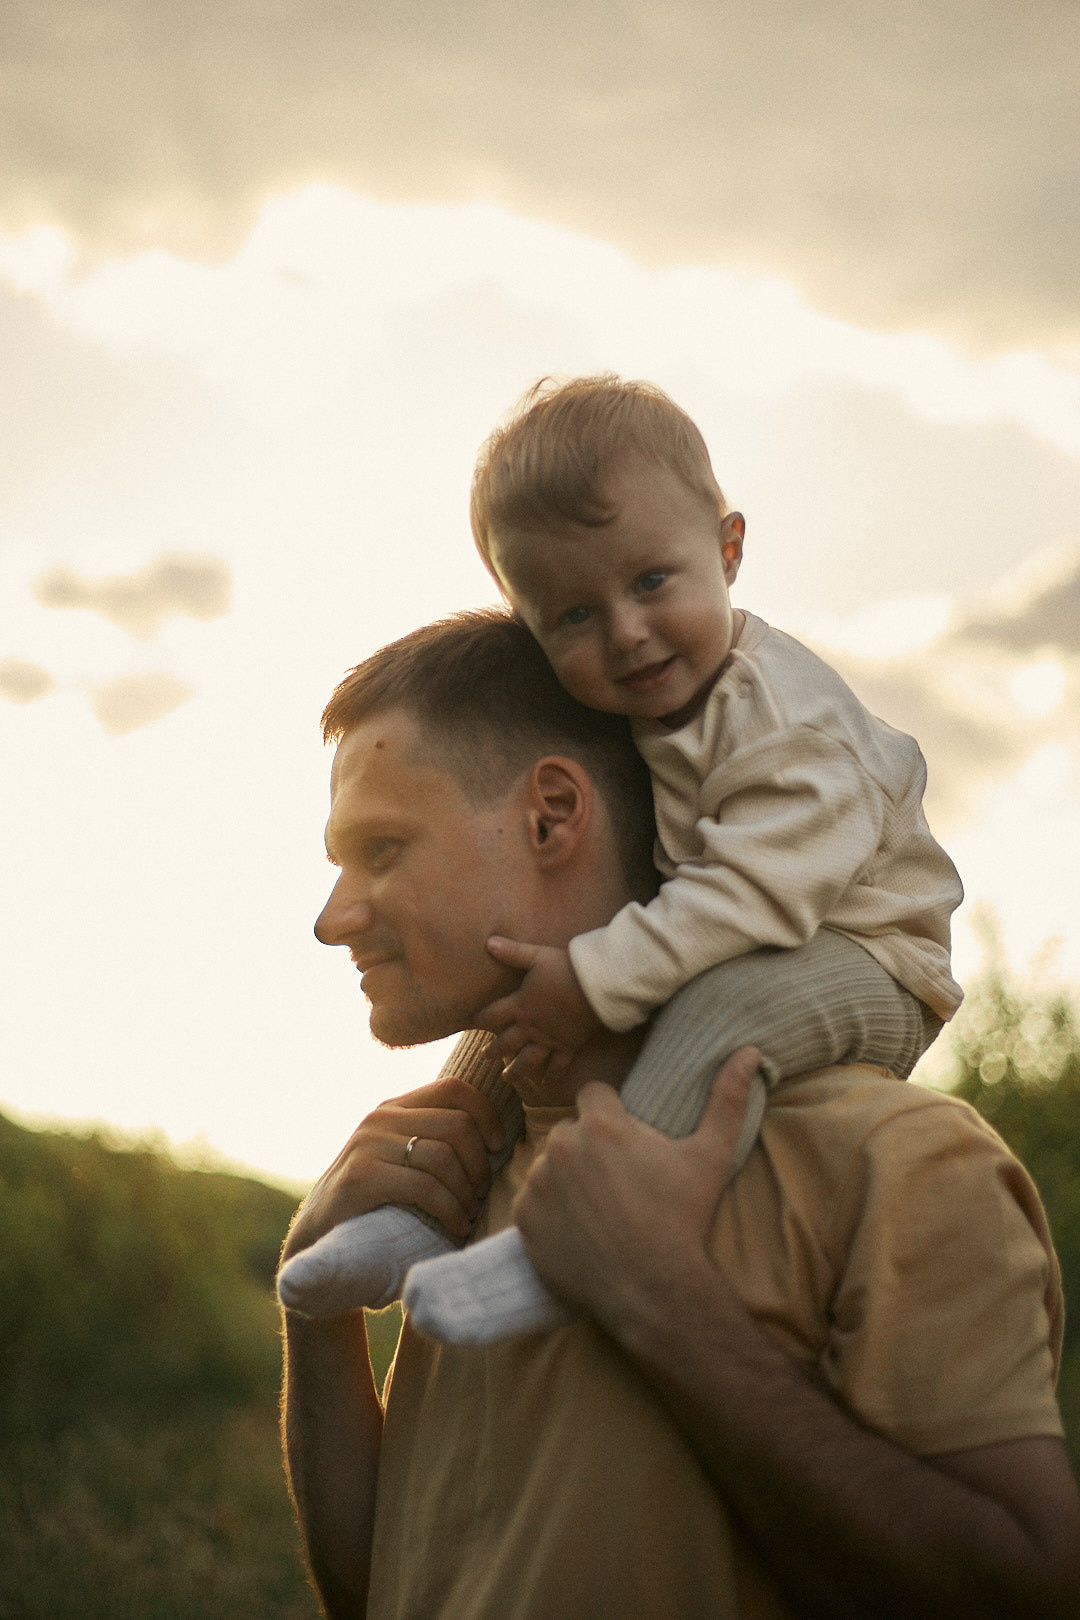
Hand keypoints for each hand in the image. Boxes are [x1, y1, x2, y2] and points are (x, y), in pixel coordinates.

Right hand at [281, 1077, 505, 1257]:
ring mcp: (368, 1145)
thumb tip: (493, 1134)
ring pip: (444, 1156)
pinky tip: (457, 1226)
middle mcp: (380, 1119)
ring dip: (467, 1191)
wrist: (318, 1238)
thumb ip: (430, 1138)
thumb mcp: (400, 1158)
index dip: (486, 1114)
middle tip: (482, 1192)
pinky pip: (426, 1187)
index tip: (497, 1146)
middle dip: (480, 1162)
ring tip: (469, 1213)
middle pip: (457, 1123)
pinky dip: (451, 1209)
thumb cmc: (373, 1201)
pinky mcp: (362, 1177)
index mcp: (394, 1108)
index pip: (454, 1088)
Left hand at [477, 938, 604, 1085]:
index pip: (492, 1015)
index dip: (480, 1019)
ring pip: (528, 1060)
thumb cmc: (566, 968)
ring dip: (516, 1071)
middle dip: (494, 1051)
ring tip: (507, 1079)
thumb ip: (512, 952)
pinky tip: (546, 1084)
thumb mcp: (537, 956)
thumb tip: (488, 942)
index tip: (472, 1022)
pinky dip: (552, 1075)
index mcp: (520, 1005)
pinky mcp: (569, 1046)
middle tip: (483, 1058)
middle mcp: (531, 1027)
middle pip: (506, 1043)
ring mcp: (550, 1039)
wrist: (597, 986)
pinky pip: (558, 1065)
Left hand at [513, 1046, 758, 1335]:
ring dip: (568, 1179)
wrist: (653, 1291)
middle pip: (572, 1131)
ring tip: (600, 1209)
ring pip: (551, 1166)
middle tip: (618, 1183)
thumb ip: (726, 1099)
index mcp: (601, 1123)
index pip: (594, 1094)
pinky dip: (549, 1212)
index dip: (611, 1114)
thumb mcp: (711, 1157)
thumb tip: (749, 1052)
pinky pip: (532, 1202)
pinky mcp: (524, 1217)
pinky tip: (579, 1230)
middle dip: (589, 1149)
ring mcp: (539, 1182)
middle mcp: (562, 1145)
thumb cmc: (683, 1220)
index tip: (627, 1142)